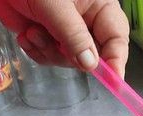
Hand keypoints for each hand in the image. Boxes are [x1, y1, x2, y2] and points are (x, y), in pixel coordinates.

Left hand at [0, 0, 129, 76]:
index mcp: (99, 5)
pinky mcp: (49, 38)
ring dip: (49, 52)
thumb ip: (74, 36)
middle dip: (71, 56)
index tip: (113, 81)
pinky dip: (37, 51)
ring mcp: (67, 31)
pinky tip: (26, 34)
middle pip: (94, 55)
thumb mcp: (55, 6)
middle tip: (55, 45)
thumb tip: (91, 65)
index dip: (116, 60)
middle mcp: (87, 20)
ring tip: (32, 32)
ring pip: (70, 60)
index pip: (117, 37)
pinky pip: (51, 58)